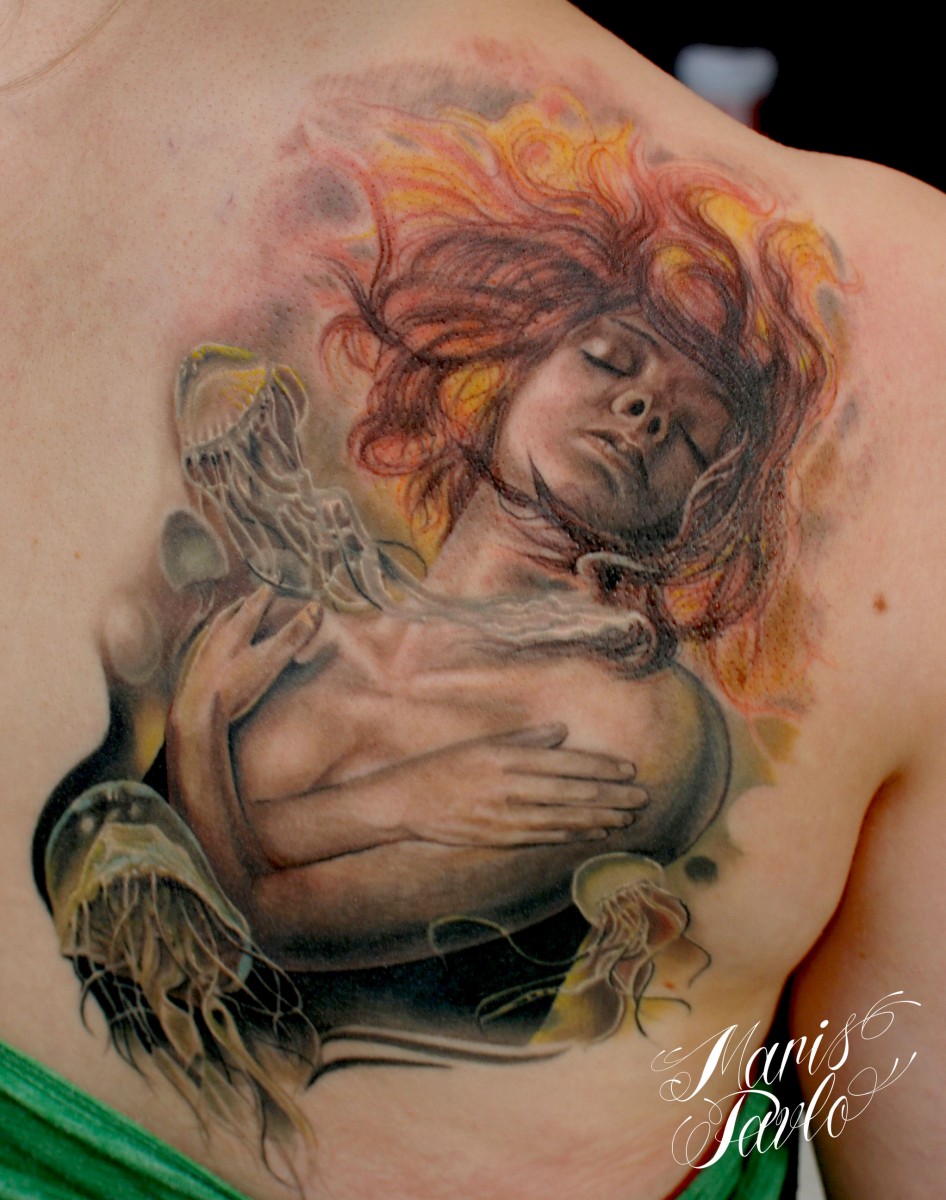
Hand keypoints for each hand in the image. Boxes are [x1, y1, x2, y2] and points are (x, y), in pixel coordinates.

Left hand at [173, 585, 321, 727]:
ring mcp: (204, 652)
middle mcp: (217, 635)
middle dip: (243, 605)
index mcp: (235, 629)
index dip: (263, 597)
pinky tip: (216, 648)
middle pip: (231, 613)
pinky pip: (207, 646)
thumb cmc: (236, 685)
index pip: (252, 606)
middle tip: (249, 599)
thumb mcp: (271, 659)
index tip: (269, 589)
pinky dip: (215, 639)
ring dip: (227, 619)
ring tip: (231, 617)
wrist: (198, 713)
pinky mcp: (196, 669)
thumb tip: (316, 608)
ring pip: (216, 628)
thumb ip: (293, 634)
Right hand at [389, 723, 647, 847]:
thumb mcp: (481, 744)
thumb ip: (524, 739)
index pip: (565, 763)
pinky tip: (594, 834)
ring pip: (562, 819)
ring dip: (599, 819)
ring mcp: (504, 816)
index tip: (629, 770)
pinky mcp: (498, 839)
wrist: (403, 803)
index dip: (600, 768)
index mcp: (506, 757)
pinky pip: (543, 837)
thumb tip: (562, 732)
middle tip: (642, 798)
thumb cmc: (442, 767)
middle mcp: (508, 787)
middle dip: (611, 796)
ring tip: (627, 818)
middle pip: (571, 793)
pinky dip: (572, 835)